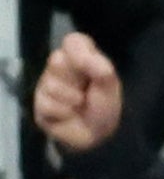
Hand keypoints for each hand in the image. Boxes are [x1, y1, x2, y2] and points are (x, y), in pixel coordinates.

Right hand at [31, 32, 119, 155]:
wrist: (99, 137)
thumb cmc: (105, 107)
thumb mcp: (110, 86)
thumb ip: (101, 69)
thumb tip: (87, 59)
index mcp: (78, 58)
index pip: (73, 41)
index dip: (79, 51)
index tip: (89, 64)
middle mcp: (58, 67)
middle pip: (57, 60)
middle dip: (77, 80)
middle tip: (86, 92)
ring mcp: (46, 84)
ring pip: (51, 83)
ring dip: (72, 99)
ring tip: (79, 105)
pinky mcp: (39, 104)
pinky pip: (48, 104)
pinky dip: (64, 113)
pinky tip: (69, 116)